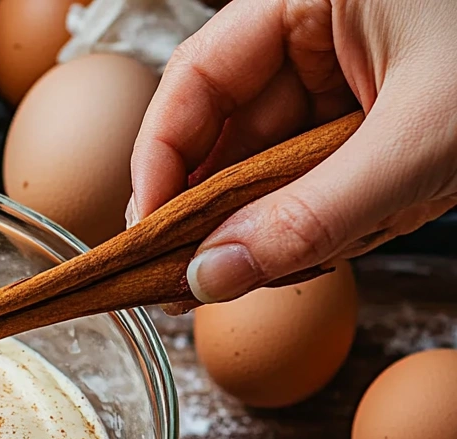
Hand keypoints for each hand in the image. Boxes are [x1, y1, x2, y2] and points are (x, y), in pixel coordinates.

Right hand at [129, 0, 456, 303]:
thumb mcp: (418, 148)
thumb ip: (308, 218)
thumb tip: (213, 278)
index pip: (194, 80)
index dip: (160, 160)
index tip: (150, 232)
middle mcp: (319, 31)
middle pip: (232, 131)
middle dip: (237, 208)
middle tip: (223, 272)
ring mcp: (350, 74)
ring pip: (279, 165)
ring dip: (298, 220)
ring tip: (339, 236)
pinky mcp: (377, 113)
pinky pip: (325, 175)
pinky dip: (338, 216)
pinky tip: (365, 226)